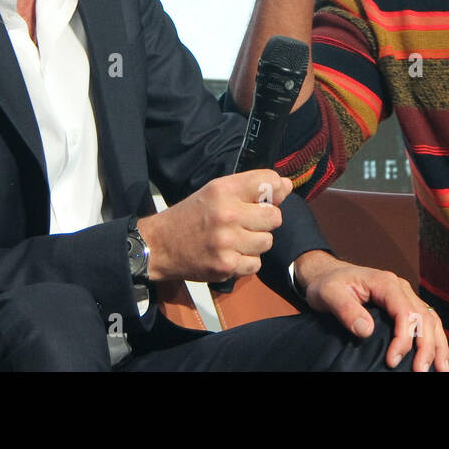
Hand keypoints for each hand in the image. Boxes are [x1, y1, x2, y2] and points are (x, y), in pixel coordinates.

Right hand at [137, 170, 290, 282]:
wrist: (161, 245)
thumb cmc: (192, 216)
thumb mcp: (215, 192)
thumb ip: (251, 187)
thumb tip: (287, 185)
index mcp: (223, 190)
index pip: (268, 182)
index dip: (275, 189)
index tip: (267, 197)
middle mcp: (227, 214)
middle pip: (275, 217)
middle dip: (266, 220)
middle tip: (248, 222)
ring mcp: (227, 242)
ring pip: (267, 242)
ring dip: (256, 242)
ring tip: (237, 239)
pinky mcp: (226, 266)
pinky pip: (256, 263)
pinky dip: (246, 261)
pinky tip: (231, 254)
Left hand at [293, 250, 448, 371]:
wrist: (327, 274)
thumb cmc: (328, 284)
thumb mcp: (329, 294)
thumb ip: (346, 310)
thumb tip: (367, 330)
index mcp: (385, 283)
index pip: (405, 312)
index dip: (404, 338)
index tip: (392, 361)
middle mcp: (401, 288)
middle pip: (424, 317)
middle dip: (426, 347)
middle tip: (420, 372)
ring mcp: (405, 297)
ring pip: (431, 320)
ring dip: (437, 346)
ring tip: (441, 370)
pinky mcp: (404, 306)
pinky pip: (426, 322)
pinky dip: (435, 340)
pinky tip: (437, 358)